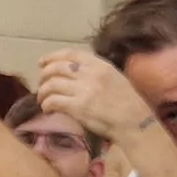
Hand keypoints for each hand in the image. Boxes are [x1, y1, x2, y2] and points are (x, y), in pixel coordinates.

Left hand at [37, 49, 157, 145]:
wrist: (135, 122)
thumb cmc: (128, 103)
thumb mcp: (114, 77)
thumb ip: (96, 72)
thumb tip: (74, 72)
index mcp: (100, 64)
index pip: (70, 54)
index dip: (52, 57)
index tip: (42, 62)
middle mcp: (90, 73)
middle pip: (56, 68)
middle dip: (44, 76)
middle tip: (41, 85)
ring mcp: (83, 90)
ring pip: (51, 84)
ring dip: (42, 92)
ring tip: (43, 100)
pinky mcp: (78, 107)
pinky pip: (53, 101)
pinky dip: (46, 105)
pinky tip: (47, 109)